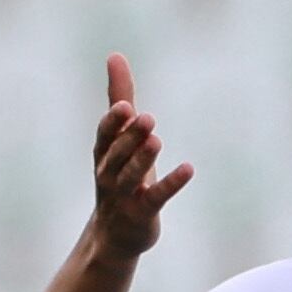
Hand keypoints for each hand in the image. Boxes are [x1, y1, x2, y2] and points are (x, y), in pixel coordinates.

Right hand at [89, 54, 191, 259]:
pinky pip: (156, 197)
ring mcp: (124, 196)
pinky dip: (171, 184)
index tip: (124, 105)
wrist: (114, 235)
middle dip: (129, 137)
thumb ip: (119, 97)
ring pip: (131, 176)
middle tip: (146, 118)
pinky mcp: (142, 213)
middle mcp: (109, 174)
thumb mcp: (119, 136)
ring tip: (156, 141)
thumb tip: (115, 56)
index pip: (104, 135)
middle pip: (117, 154)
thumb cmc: (120, 176)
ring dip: (142, 159)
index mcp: (104, 154)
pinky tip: (188, 169)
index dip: (113, 122)